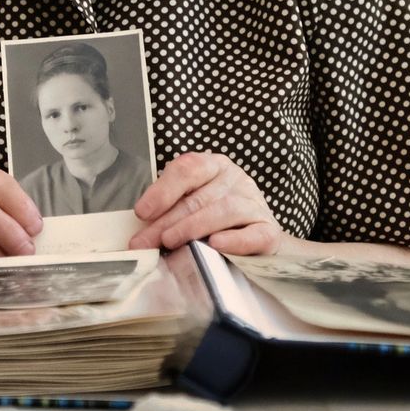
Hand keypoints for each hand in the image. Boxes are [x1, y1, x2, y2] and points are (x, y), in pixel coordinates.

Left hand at [128, 152, 284, 254]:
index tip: (141, 213)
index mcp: (214, 166)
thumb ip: (169, 210)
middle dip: (166, 221)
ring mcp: (254, 204)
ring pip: (224, 210)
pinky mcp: (268, 231)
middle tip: (144, 242)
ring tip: (169, 242)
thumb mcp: (192, 204)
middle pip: (198, 197)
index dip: (162, 190)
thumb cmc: (216, 219)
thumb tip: (140, 230)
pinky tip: (216, 244)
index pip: (187, 169)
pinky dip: (234, 240)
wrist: (259, 237)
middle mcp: (236, 180)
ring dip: (192, 226)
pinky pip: (253, 234)